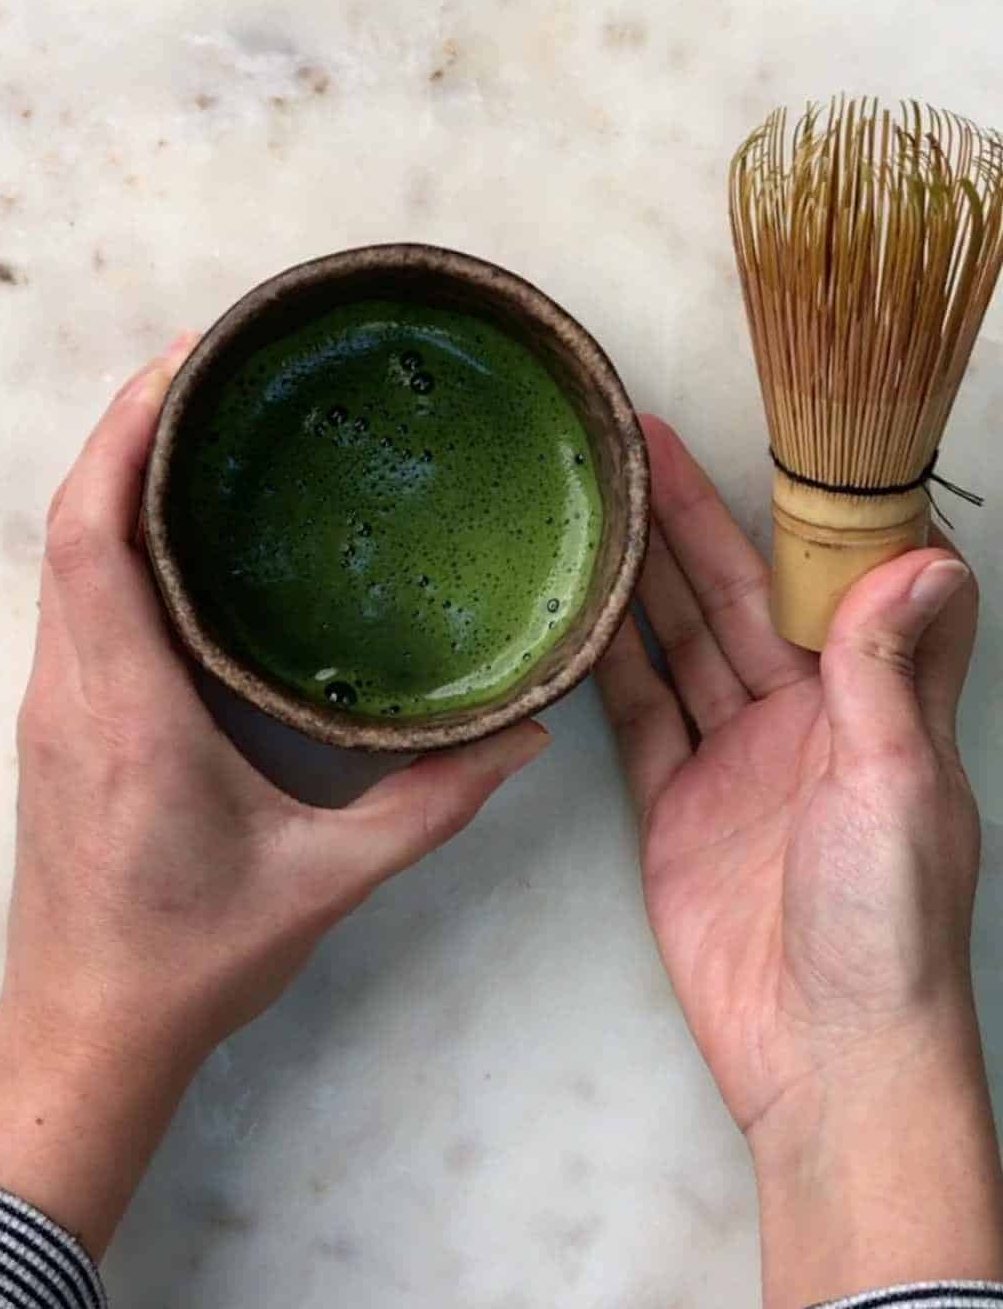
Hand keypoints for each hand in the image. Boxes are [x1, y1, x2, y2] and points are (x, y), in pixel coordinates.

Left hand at [0, 335, 548, 1254]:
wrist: (88, 1028)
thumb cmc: (193, 959)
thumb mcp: (327, 881)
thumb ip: (432, 805)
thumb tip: (526, 735)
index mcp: (128, 713)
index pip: (92, 539)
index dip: (123, 435)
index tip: (181, 363)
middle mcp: (73, 690)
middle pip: (69, 521)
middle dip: (128, 424)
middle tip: (212, 361)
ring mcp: (54, 703)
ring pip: (63, 554)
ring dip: (114, 473)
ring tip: (199, 419)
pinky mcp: (59, 718)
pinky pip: (72, 593)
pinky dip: (110, 529)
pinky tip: (176, 522)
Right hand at [596, 418, 1002, 1305]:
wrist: (825, 1060)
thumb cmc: (886, 927)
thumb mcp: (895, 781)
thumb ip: (886, 670)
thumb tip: (922, 557)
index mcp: (870, 707)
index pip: (824, 582)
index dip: (790, 511)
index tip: (752, 443)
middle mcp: (802, 724)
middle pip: (731, 601)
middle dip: (685, 523)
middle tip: (632, 449)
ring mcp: (734, 765)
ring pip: (678, 648)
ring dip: (640, 580)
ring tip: (594, 509)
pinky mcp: (676, 811)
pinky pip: (638, 720)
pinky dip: (609, 669)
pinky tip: (581, 617)